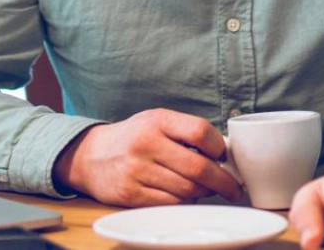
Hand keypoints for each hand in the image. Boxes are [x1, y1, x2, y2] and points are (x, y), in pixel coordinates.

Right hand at [52, 109, 242, 206]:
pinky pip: (170, 203)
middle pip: (198, 167)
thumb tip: (224, 153)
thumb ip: (186, 132)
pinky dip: (183, 202)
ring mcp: (137, 170)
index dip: (219, 147)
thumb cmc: (133, 138)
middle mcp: (146, 144)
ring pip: (187, 189)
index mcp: (157, 121)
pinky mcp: (130, 194)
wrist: (91, 155)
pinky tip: (184, 195)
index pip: (200, 132)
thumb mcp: (156, 122)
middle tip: (233, 188)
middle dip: (223, 182)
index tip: (224, 156)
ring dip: (203, 193)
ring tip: (205, 189)